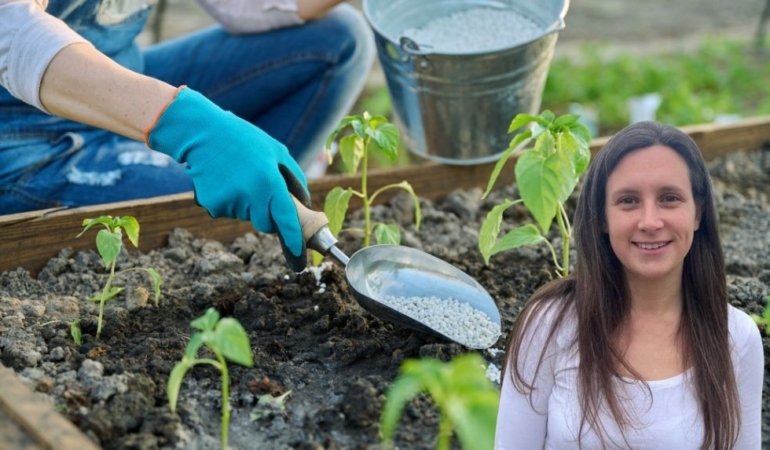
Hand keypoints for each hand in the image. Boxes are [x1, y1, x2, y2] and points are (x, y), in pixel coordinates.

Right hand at [145, 87, 309, 271]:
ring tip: (239, 176)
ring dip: (247, 204)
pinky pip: (228, 212)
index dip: (294, 240)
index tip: (300, 258)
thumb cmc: (245, 140)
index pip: (286, 219)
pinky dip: (230, 201)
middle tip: (260, 190)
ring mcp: (229, 202)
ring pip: (246, 217)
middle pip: (265, 224)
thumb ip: (294, 179)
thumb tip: (304, 205)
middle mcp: (250, 195)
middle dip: (267, 215)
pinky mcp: (212, 205)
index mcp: (269, 181)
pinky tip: (224, 180)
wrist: (203, 133)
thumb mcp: (277, 151)